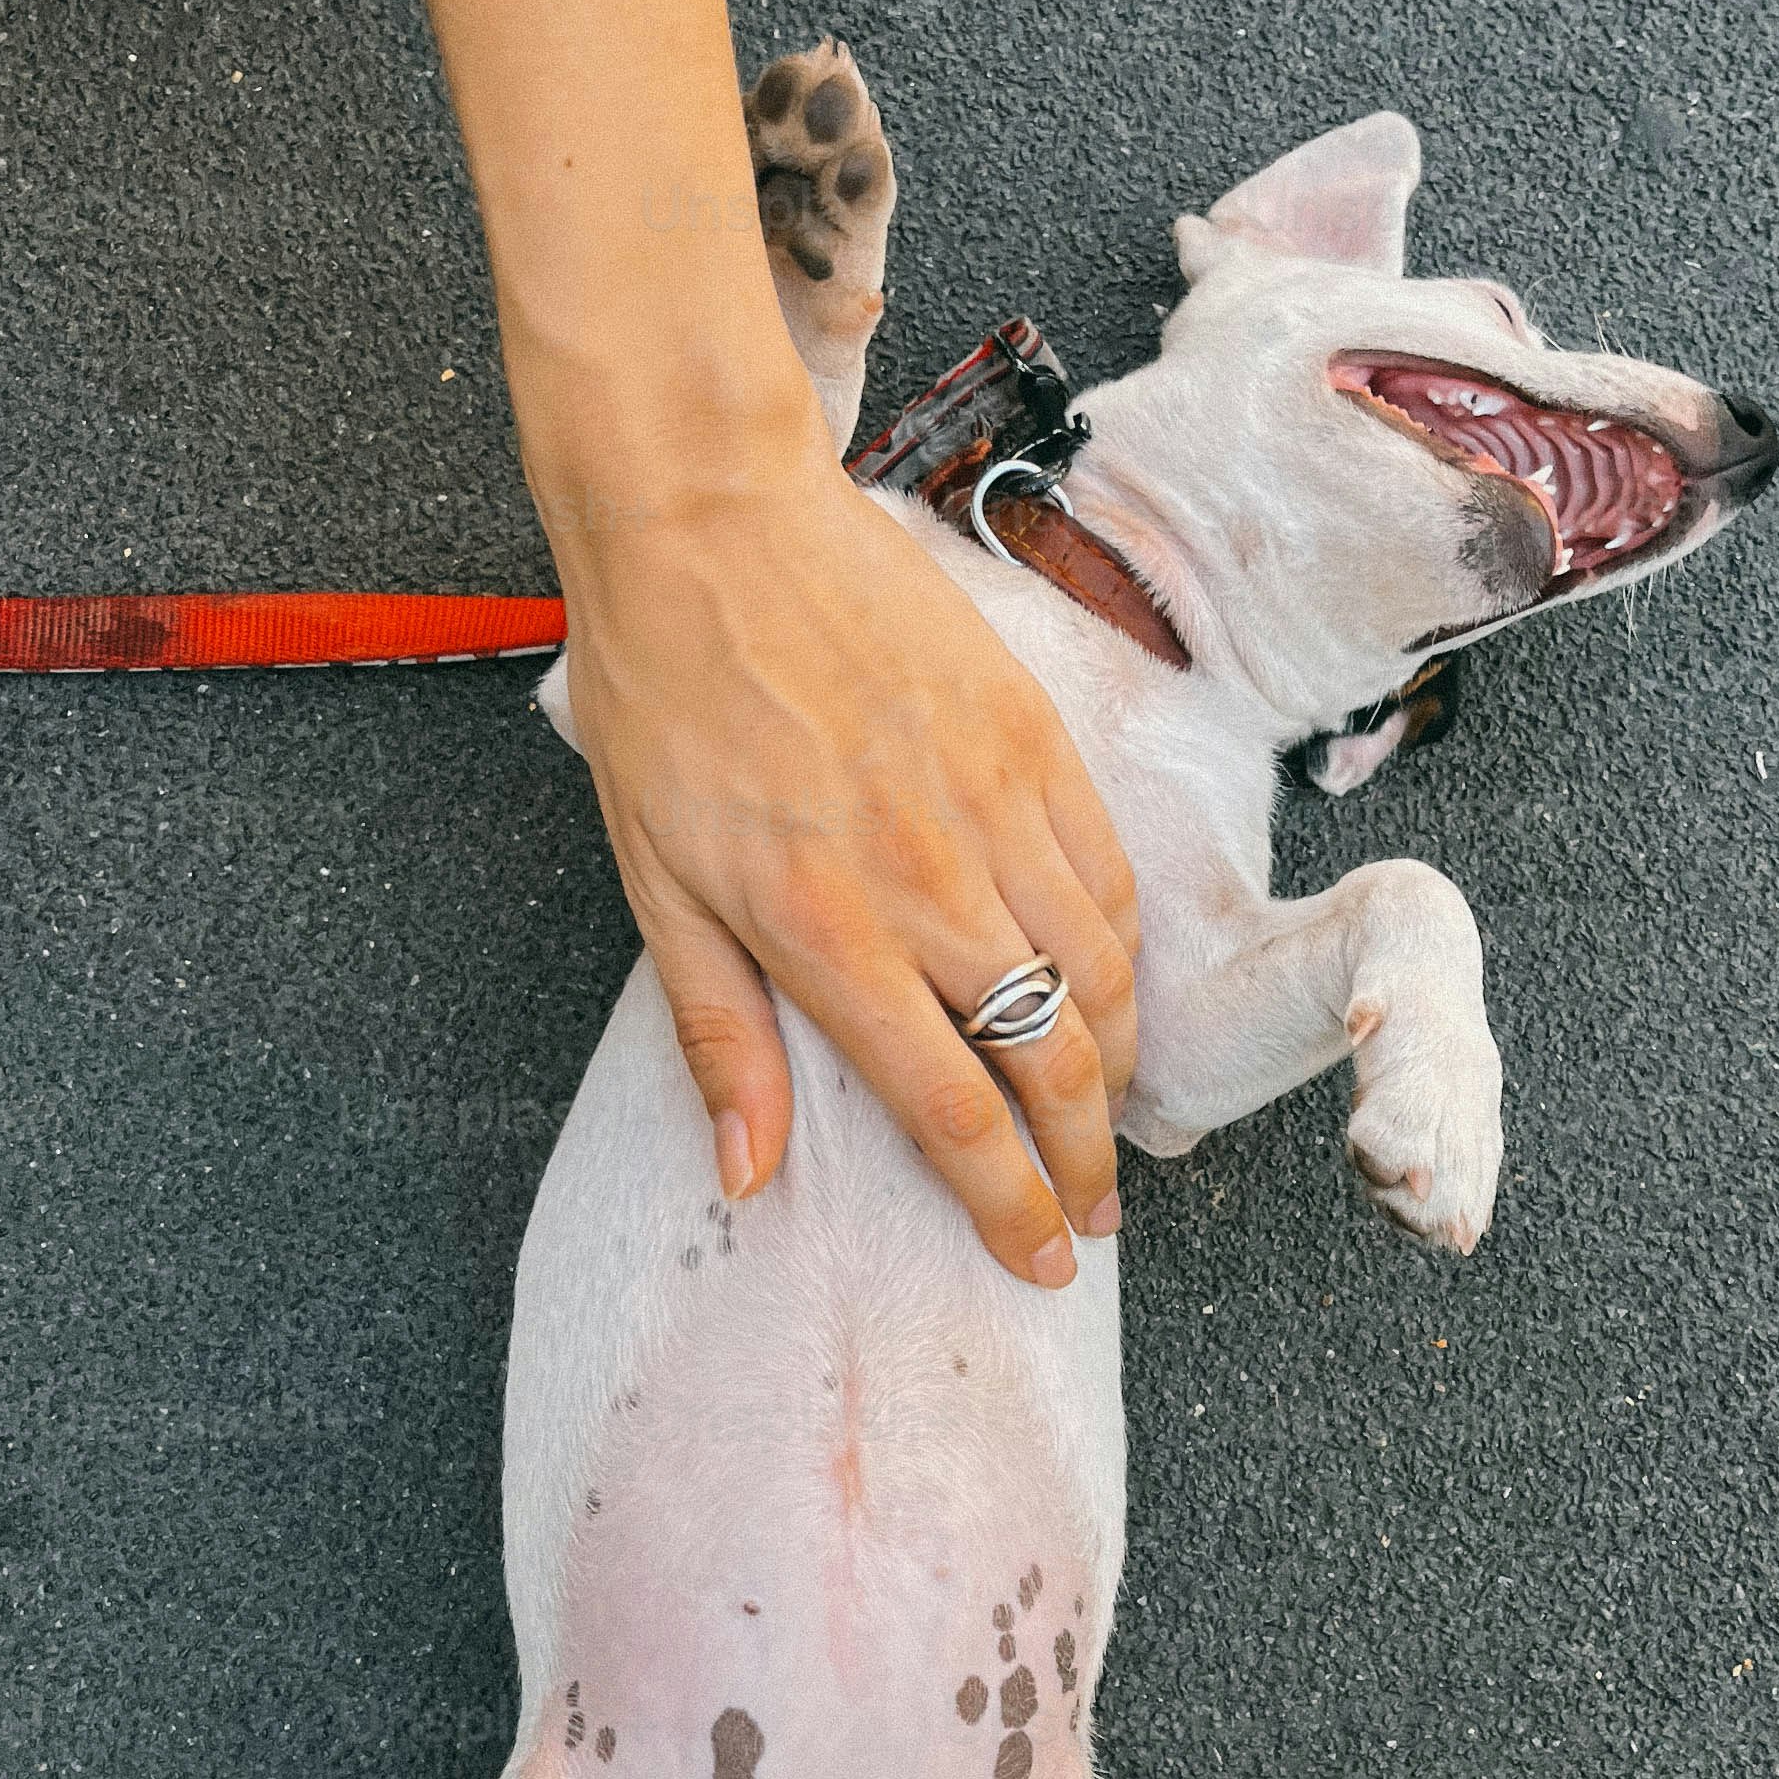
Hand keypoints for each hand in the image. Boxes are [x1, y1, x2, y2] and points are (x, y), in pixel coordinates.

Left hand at [549, 433, 1141, 1289]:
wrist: (708, 520)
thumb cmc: (662, 698)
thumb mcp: (656, 885)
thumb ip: (720, 1037)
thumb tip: (750, 1174)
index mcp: (828, 931)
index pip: (956, 1113)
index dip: (1009, 1205)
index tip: (1040, 1258)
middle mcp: (931, 881)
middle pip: (1056, 1061)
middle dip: (1085, 1163)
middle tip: (1090, 1215)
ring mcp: (997, 805)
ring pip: (1106, 978)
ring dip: (1114, 1069)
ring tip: (1099, 1116)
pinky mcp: (1036, 740)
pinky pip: (1111, 878)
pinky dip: (1122, 957)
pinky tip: (1102, 990)